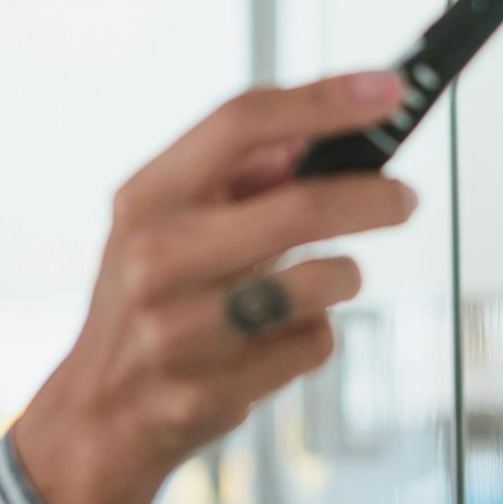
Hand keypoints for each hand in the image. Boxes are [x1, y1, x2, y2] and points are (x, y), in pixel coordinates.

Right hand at [11, 70, 420, 503]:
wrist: (98, 413)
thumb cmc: (145, 301)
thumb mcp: (162, 222)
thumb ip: (232, 176)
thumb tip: (314, 131)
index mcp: (146, 199)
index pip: (241, 122)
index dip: (323, 99)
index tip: (387, 89)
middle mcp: (156, 258)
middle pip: (299, 207)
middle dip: (373, 198)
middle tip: (404, 199)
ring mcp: (181, 330)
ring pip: (321, 283)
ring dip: (342, 277)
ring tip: (323, 282)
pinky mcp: (212, 392)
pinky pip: (314, 344)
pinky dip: (314, 336)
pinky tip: (278, 339)